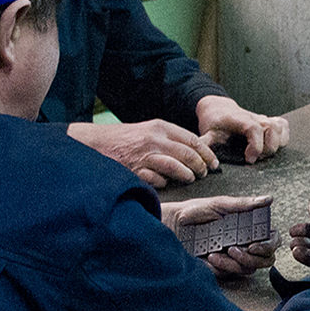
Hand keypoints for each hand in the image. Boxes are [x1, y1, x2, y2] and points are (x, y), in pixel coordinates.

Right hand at [68, 117, 220, 187]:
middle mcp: (154, 139)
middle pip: (187, 154)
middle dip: (200, 165)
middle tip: (204, 173)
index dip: (206, 152)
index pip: (192, 139)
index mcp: (160, 127)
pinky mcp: (135, 170)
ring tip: (190, 178)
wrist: (95, 143)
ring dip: (186, 174)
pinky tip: (166, 183)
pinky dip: (164, 182)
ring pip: (175, 166)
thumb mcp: (149, 130)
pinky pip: (156, 179)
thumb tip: (195, 150)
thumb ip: (169, 138)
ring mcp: (144, 155)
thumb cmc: (125, 138)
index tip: (214, 162)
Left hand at [161, 192, 277, 279]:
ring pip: (249, 269)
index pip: (272, 240)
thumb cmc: (196, 211)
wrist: (173, 224)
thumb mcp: (221, 204)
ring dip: (236, 262)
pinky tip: (210, 256)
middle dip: (253, 258)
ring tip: (219, 251)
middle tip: (235, 249)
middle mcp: (246, 244)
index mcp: (250, 228)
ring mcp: (235, 258)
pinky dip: (222, 266)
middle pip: (266, 260)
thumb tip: (269, 199)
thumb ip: (245, 204)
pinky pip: (231, 274)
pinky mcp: (222, 268)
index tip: (254, 245)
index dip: (269, 245)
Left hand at [197, 96, 288, 161]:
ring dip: (275, 144)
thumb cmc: (215, 124)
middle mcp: (254, 117)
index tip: (249, 160)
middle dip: (266, 148)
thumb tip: (206, 163)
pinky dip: (283, 136)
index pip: (254, 128)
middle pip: (271, 128)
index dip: (255, 145)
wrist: (220, 110)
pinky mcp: (270, 120)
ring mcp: (263, 118)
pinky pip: (283, 126)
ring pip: (279, 127)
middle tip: (255, 158)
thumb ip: (206, 146)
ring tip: (262, 154)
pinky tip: (272, 145)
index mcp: (238, 119)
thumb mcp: (207, 134)